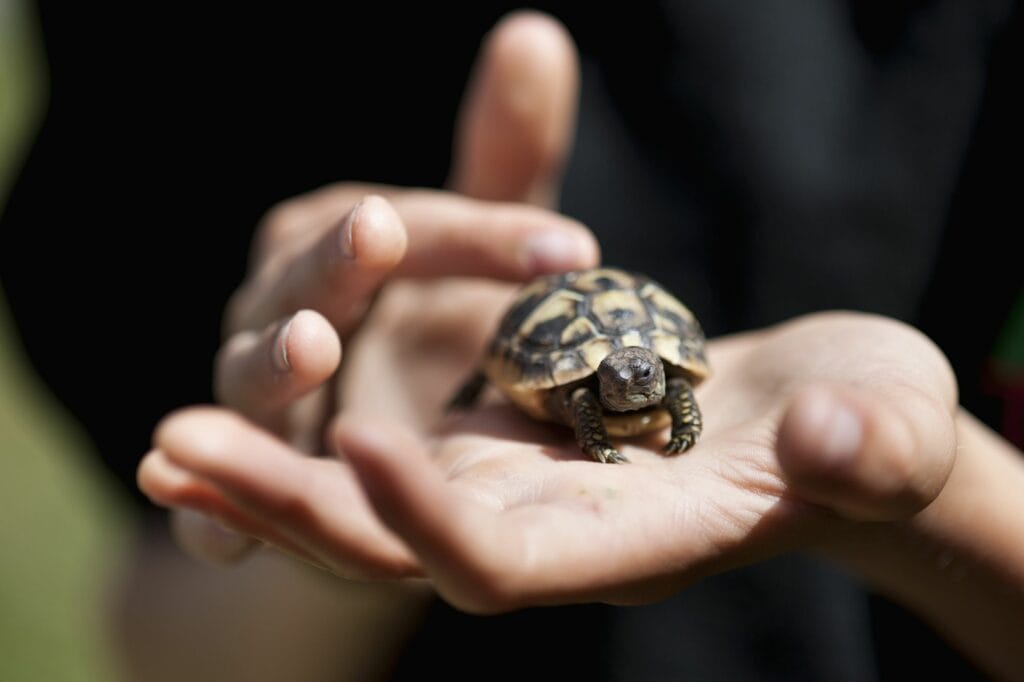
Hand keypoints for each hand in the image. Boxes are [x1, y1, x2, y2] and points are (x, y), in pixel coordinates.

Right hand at [141, 11, 589, 564]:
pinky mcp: (245, 490)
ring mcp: (258, 403)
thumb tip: (536, 33)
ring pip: (249, 377)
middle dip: (338, 258)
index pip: (400, 223)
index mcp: (337, 251)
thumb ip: (501, 168)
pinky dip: (207, 512)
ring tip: (312, 345)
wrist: (367, 446)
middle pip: (301, 278)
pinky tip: (223, 523)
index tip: (572, 246)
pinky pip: (212, 506)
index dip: (476, 229)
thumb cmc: (421, 334)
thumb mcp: (472, 258)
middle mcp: (282, 314)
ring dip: (272, 362)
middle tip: (378, 229)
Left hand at [142, 308, 957, 608]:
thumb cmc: (869, 425)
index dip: (432, 515)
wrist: (827, 418)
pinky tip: (252, 389)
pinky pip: (389, 455)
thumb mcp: (883, 426)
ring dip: (267, 477)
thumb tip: (837, 440)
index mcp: (632, 541)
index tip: (356, 439)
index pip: (506, 562)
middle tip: (173, 448)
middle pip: (399, 545)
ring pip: (372, 508)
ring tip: (163, 441)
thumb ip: (867, 445)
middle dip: (289, 507)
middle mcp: (557, 531)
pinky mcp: (510, 443)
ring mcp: (523, 491)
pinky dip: (313, 435)